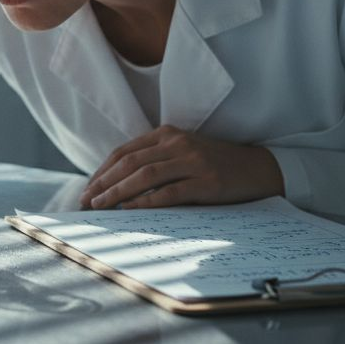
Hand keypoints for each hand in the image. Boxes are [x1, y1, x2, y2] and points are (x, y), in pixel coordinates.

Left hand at [78, 125, 284, 209]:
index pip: (125, 151)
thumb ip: (155, 160)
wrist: (258, 168)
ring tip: (100, 206)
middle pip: (130, 162)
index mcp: (168, 134)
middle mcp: (178, 144)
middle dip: (104, 183)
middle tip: (87, 201)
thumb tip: (117, 185)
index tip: (88, 188)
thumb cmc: (214, 164)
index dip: (103, 170)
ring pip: (145, 175)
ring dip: (118, 192)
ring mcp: (193, 162)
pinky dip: (146, 201)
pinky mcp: (206, 182)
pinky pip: (169, 192)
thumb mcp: (183, 153)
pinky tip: (130, 209)